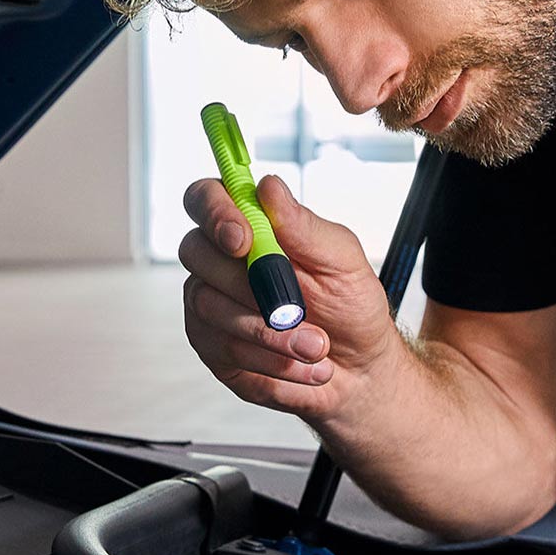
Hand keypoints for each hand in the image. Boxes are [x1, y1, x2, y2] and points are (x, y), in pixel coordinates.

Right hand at [179, 174, 396, 425]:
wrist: (359, 368)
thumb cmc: (350, 304)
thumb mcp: (341, 261)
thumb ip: (304, 226)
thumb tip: (269, 186)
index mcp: (253, 226)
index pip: (206, 197)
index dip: (215, 212)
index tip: (243, 239)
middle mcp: (222, 260)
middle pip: (196, 252)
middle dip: (249, 285)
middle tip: (297, 309)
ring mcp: (211, 303)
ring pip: (211, 307)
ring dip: (271, 332)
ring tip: (317, 347)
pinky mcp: (213, 346)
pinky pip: (223, 349)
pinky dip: (270, 360)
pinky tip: (302, 365)